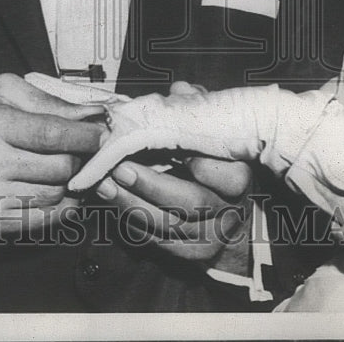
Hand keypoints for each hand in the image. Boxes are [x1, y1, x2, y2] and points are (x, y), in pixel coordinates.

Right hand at [0, 73, 104, 234]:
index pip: (51, 133)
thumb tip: (90, 112)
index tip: (102, 133)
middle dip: (79, 157)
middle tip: (83, 150)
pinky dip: (60, 207)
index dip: (84, 134)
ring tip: (64, 166)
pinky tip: (60, 191)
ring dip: (69, 181)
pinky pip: (42, 219)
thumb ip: (46, 100)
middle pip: (59, 166)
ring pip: (55, 193)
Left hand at [92, 82, 253, 271]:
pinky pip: (160, 243)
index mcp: (239, 175)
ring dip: (132, 204)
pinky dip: (135, 225)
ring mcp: (212, 234)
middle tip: (120, 167)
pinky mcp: (195, 253)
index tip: (161, 144)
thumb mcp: (213, 133)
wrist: (231, 216)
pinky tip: (116, 206)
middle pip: (189, 200)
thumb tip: (178, 90)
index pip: (219, 171)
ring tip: (105, 185)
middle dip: (150, 184)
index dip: (192, 160)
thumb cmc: (218, 164)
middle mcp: (229, 208)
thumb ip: (197, 110)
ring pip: (169, 224)